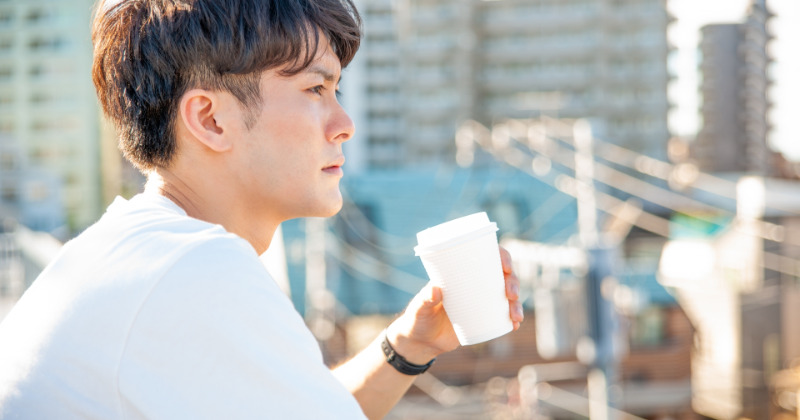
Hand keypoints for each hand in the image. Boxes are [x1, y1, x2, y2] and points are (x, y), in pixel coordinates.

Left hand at [386, 247, 523, 363]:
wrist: (421, 342)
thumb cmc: (418, 318)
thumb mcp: (420, 307)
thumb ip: (425, 299)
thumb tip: (435, 289)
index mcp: (461, 273)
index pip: (486, 257)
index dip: (501, 257)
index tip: (505, 265)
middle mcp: (474, 285)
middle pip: (502, 276)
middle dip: (513, 282)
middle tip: (511, 294)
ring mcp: (480, 302)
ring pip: (506, 297)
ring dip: (516, 303)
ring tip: (516, 316)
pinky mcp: (482, 319)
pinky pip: (502, 316)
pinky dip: (512, 319)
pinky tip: (515, 324)